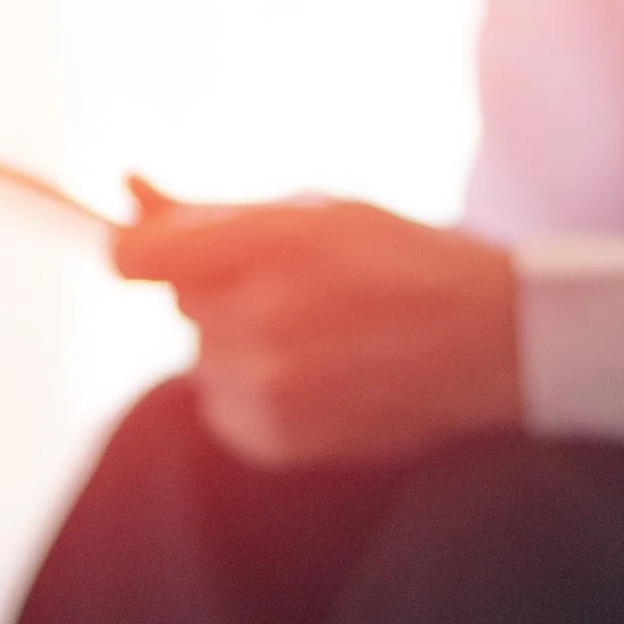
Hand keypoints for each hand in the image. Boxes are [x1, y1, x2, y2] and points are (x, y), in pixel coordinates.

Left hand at [112, 179, 522, 467]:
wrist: (497, 344)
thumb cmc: (405, 262)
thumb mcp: (316, 212)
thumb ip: (210, 210)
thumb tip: (126, 186)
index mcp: (271, 242)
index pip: (135, 257)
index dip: (142, 250)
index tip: (164, 252)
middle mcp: (260, 316)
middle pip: (179, 302)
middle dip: (220, 291)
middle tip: (299, 291)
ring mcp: (265, 384)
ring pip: (200, 356)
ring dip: (238, 345)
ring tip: (320, 337)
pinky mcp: (272, 437)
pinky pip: (220, 408)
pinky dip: (252, 394)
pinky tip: (317, 378)